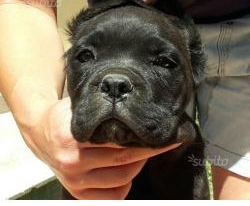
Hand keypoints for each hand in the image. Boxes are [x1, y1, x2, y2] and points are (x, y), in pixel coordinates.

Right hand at [20, 97, 181, 198]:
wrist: (40, 131)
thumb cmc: (63, 115)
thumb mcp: (79, 105)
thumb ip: (101, 108)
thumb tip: (135, 108)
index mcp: (72, 137)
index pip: (119, 140)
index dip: (146, 139)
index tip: (167, 134)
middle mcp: (72, 161)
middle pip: (123, 160)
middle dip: (148, 151)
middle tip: (161, 142)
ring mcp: (74, 180)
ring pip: (120, 179)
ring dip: (138, 166)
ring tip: (144, 152)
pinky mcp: (76, 192)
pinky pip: (110, 196)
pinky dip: (125, 185)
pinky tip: (128, 171)